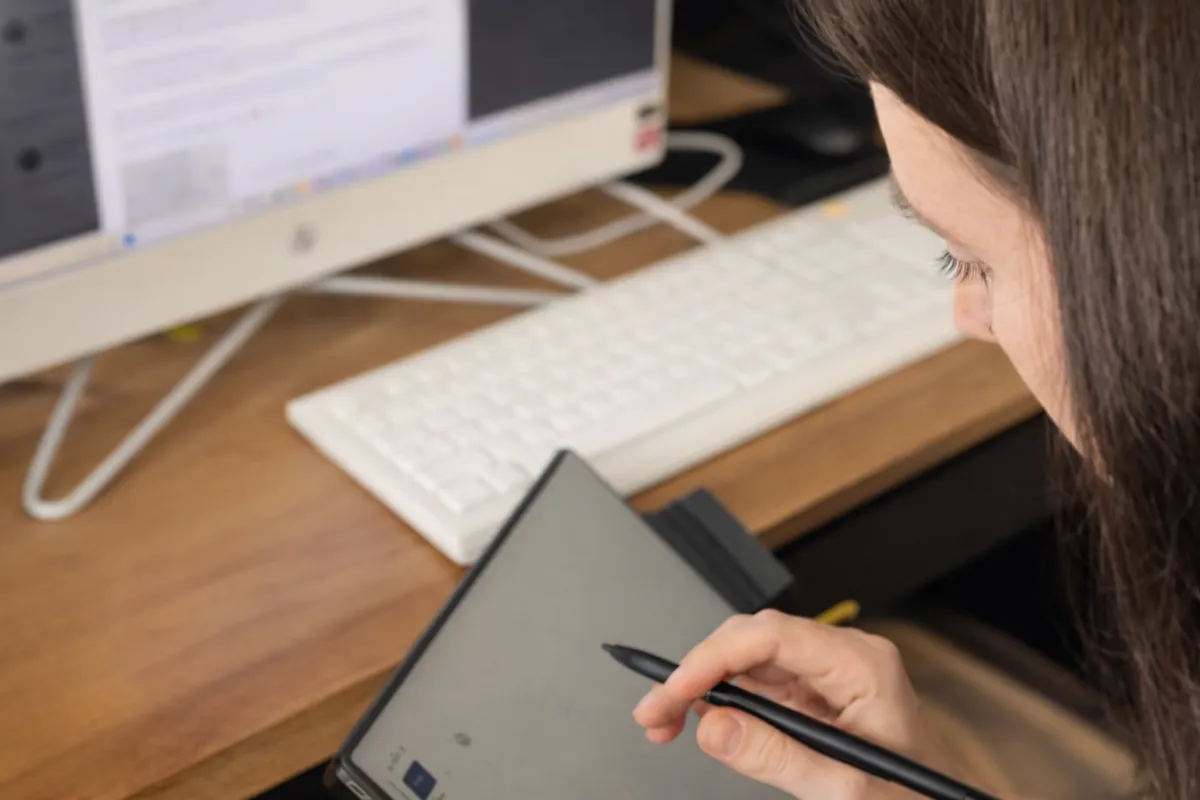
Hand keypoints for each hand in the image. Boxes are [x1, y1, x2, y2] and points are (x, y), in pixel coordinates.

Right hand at [632, 610, 965, 799]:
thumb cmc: (915, 799)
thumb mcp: (844, 788)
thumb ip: (775, 756)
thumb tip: (712, 726)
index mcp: (862, 665)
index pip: (771, 637)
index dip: (714, 658)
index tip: (675, 689)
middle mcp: (843, 656)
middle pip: (752, 639)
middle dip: (697, 672)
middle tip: (656, 713)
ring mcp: (828, 672)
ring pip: (748, 658)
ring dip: (702, 686)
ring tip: (665, 722)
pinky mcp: (815, 692)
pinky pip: (758, 683)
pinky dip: (722, 701)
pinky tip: (700, 721)